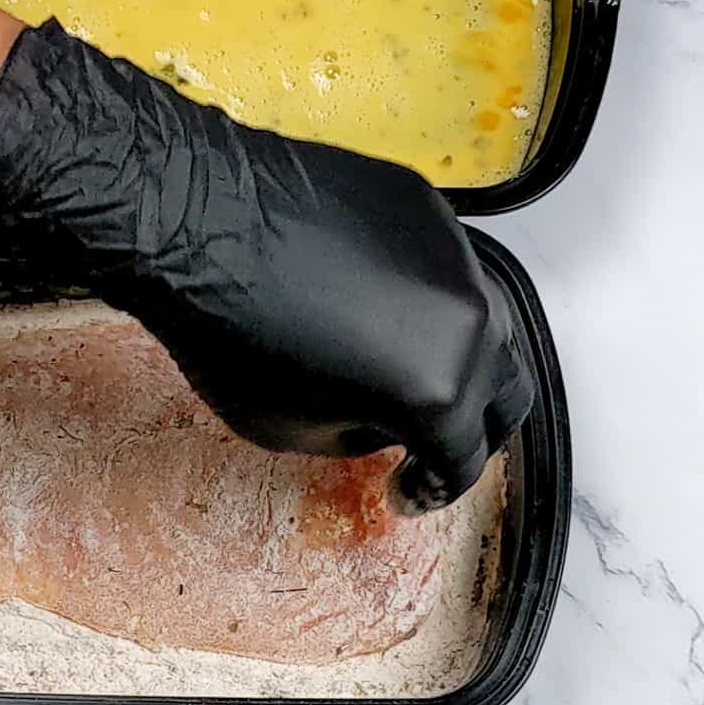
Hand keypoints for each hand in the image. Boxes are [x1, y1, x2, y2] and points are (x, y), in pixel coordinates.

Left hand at [0, 21, 533, 511]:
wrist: (196, 226)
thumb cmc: (228, 332)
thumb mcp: (293, 431)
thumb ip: (363, 438)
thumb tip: (383, 420)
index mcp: (438, 393)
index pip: (464, 460)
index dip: (434, 490)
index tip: (409, 492)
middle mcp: (467, 324)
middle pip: (507, 395)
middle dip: (477, 431)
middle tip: (437, 445)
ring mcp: (456, 258)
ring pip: (487, 324)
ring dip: (462, 363)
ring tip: (418, 375)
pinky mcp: (430, 212)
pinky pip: (448, 269)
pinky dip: (428, 300)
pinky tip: (382, 306)